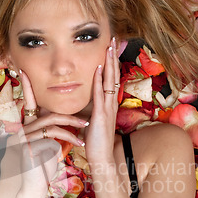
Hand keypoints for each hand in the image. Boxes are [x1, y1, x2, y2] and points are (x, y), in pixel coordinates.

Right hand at [17, 69, 87, 193]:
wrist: (35, 183)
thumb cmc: (43, 162)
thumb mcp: (48, 142)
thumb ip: (50, 128)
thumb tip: (61, 115)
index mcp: (27, 124)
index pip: (28, 101)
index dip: (27, 87)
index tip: (25, 71)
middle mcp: (22, 127)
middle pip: (47, 111)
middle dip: (69, 112)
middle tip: (87, 113)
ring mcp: (24, 136)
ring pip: (52, 121)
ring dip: (72, 123)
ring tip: (87, 126)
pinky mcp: (29, 145)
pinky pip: (52, 135)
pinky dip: (69, 137)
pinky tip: (79, 142)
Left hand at [84, 37, 119, 167]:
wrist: (102, 158)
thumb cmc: (96, 142)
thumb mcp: (92, 122)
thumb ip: (90, 110)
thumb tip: (83, 103)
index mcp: (109, 104)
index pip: (112, 79)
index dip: (112, 63)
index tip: (111, 48)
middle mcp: (111, 103)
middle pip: (114, 75)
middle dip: (113, 57)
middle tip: (114, 39)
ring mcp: (108, 108)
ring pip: (109, 81)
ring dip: (109, 63)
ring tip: (109, 47)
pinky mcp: (101, 115)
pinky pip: (100, 94)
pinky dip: (98, 80)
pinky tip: (97, 68)